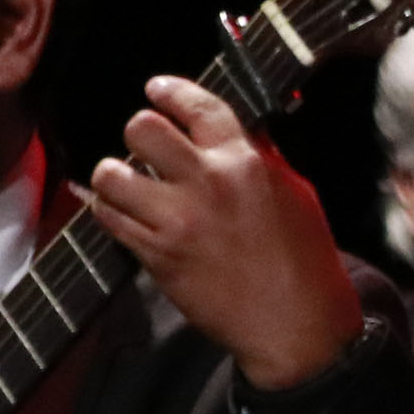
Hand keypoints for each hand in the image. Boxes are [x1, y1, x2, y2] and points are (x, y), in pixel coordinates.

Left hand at [86, 76, 363, 391]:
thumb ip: (261, 157)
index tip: (157, 89)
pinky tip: (121, 211)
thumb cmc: (304, 261)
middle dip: (139, 131)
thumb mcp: (296, 192)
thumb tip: (237, 132)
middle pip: (142, 129)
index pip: (197, 105)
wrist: (295, 324)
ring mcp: (177, 221)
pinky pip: (110, 219)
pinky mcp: (158, 256)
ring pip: (112, 174)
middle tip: (144, 145)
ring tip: (124, 181)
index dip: (169, 91)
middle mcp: (206, 183)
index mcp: (244, 161)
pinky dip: (109, 210)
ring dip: (113, 173)